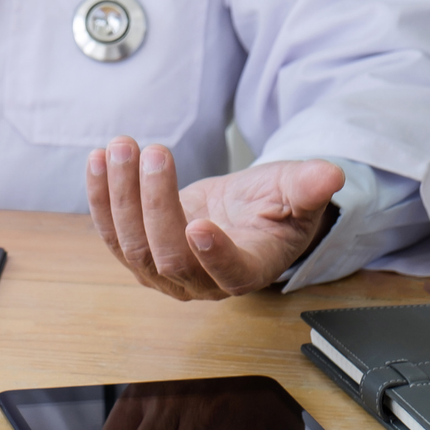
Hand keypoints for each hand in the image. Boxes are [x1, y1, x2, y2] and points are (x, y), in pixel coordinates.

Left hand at [86, 136, 343, 299]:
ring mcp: (161, 272)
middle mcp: (199, 282)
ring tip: (123, 147)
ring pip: (131, 243)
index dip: (214, 254)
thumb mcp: (297, 192)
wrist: (240, 213)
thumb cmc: (272, 206)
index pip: (229, 273)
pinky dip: (100, 195)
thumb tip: (330, 174)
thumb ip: (309, 187)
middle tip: (156, 151)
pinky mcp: (135, 252)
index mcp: (247, 271)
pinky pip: (109, 229)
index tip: (199, 223)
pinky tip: (98, 159)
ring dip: (121, 193)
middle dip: (155, 202)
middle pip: (167, 255)